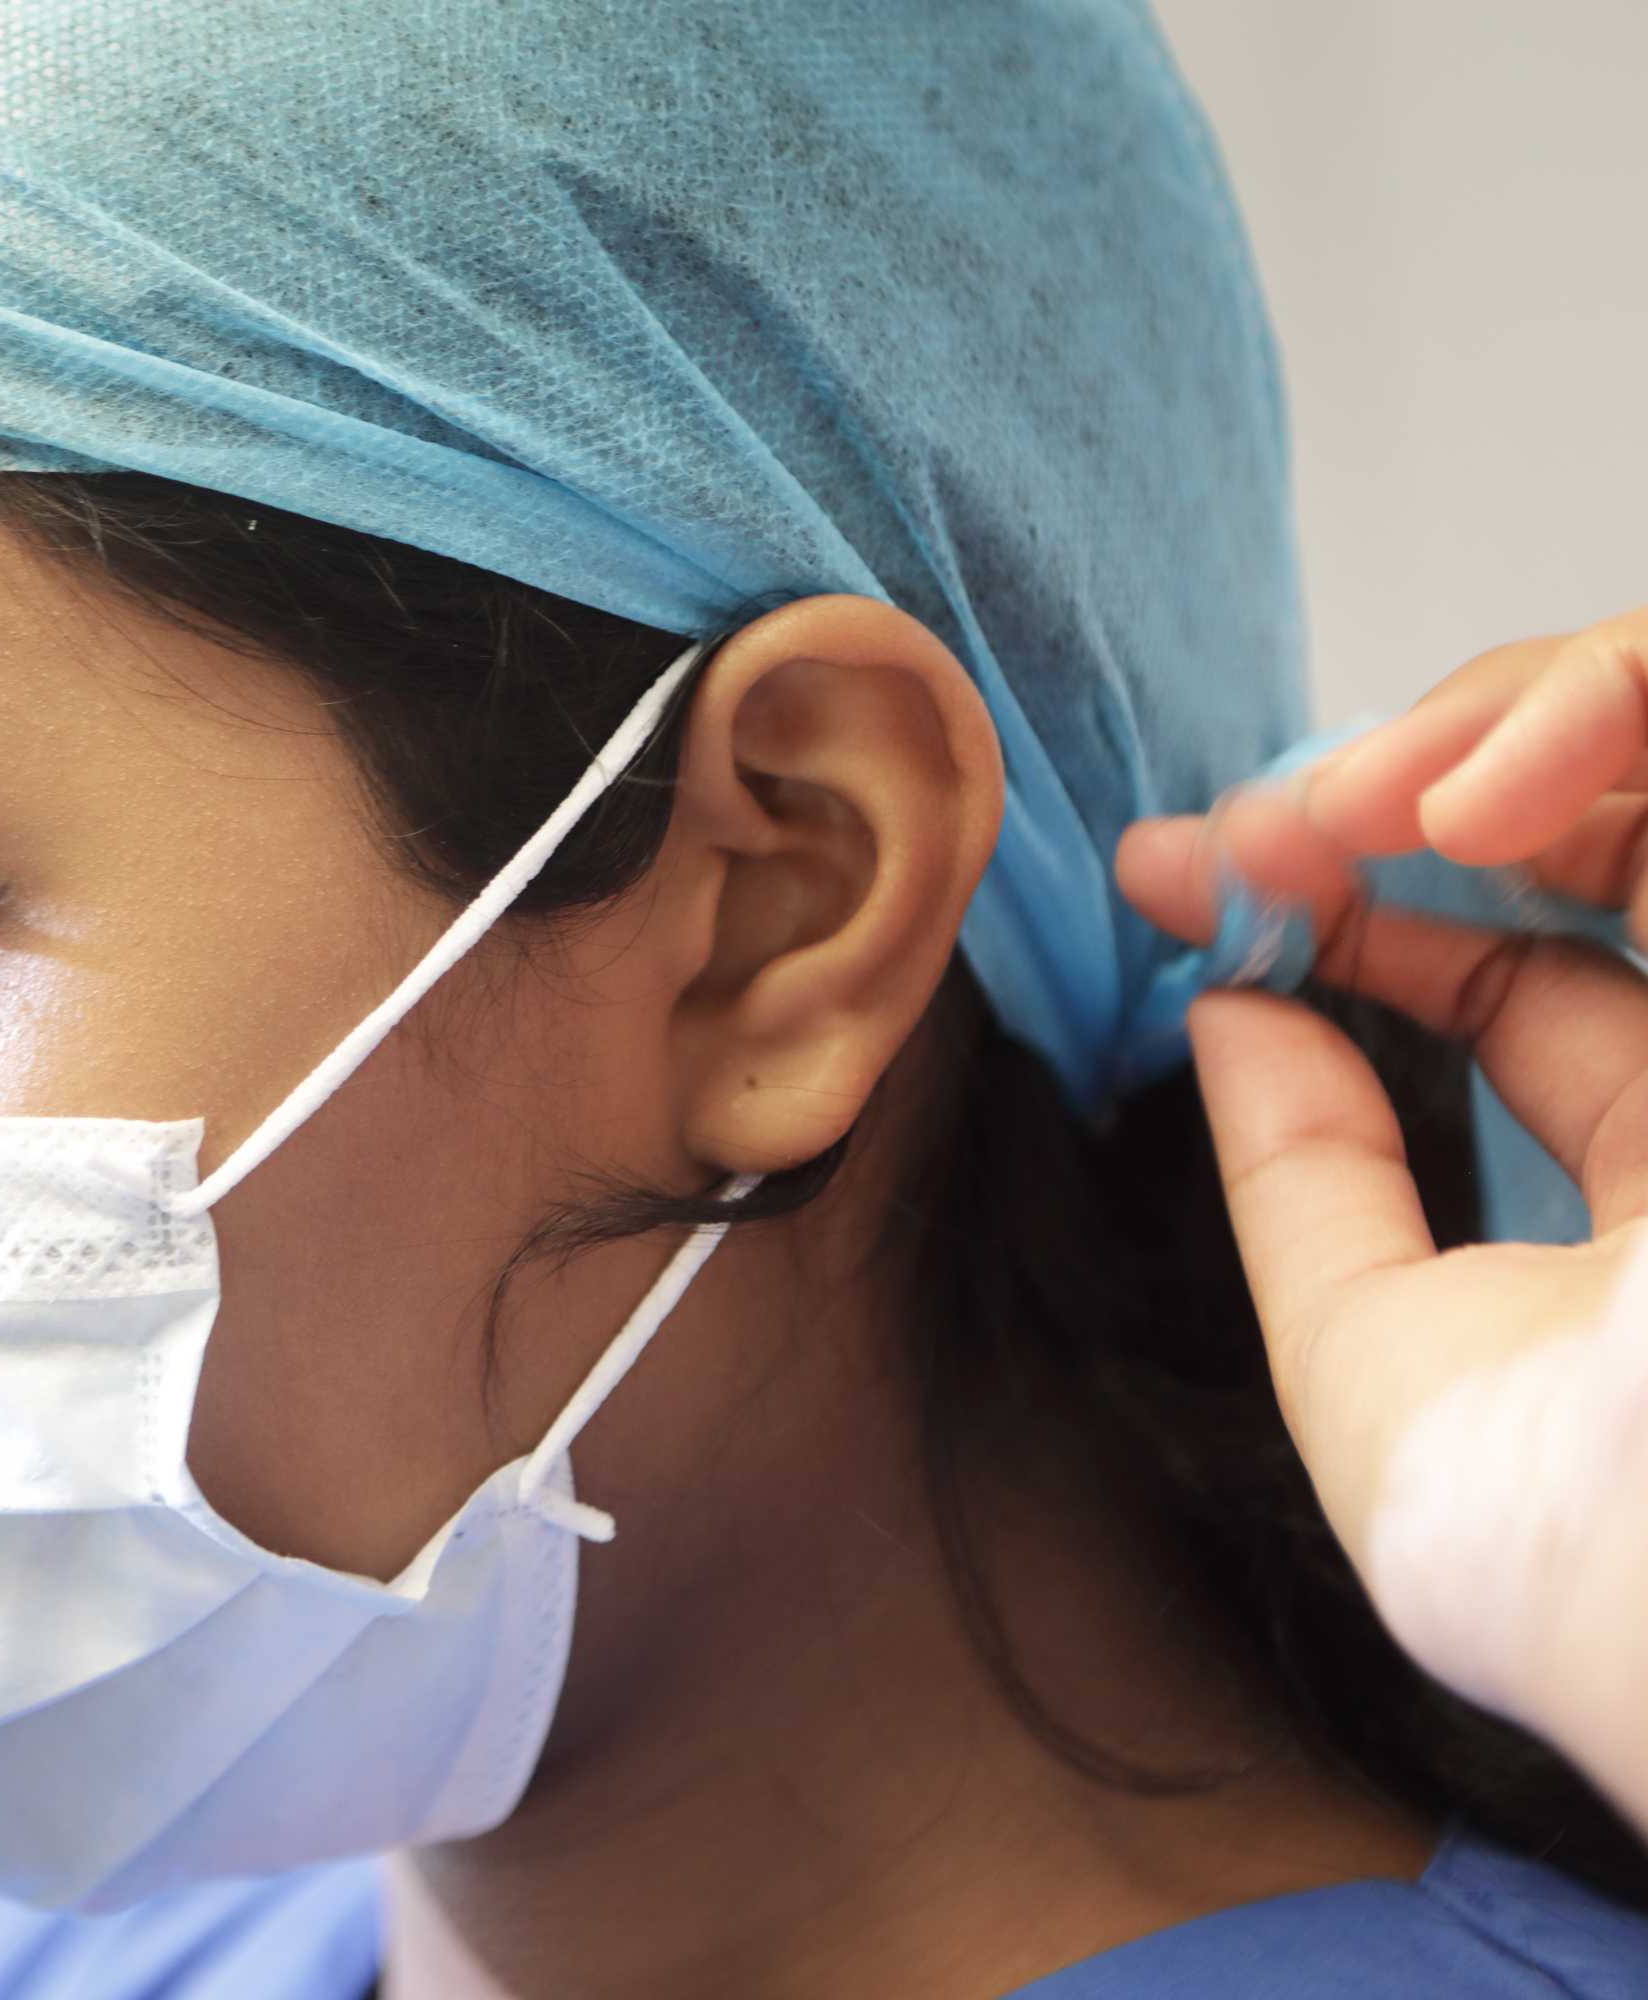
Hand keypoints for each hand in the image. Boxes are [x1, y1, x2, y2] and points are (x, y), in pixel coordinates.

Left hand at [1116, 608, 1647, 1822]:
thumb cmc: (1565, 1547)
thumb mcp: (1378, 1365)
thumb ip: (1307, 1185)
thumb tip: (1226, 1011)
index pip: (1540, 985)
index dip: (1364, 906)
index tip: (1184, 871)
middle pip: (1628, 828)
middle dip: (1429, 776)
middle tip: (1268, 816)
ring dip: (1521, 722)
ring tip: (1360, 799)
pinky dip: (1612, 710)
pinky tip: (1469, 793)